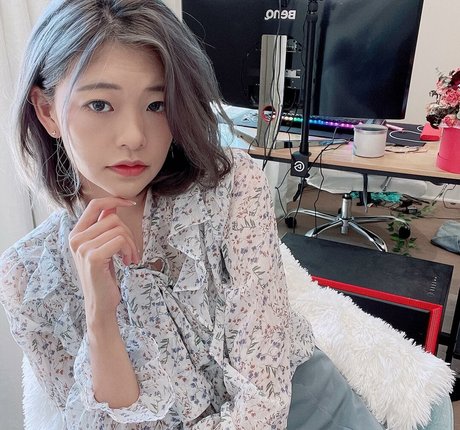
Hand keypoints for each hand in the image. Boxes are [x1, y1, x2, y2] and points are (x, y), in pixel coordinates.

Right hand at [69, 198, 139, 323]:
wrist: (100, 303)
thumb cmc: (103, 275)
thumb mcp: (102, 247)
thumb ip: (104, 227)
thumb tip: (113, 203)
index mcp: (77, 234)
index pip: (95, 205)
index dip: (114, 199)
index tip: (130, 203)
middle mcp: (76, 238)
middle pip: (113, 218)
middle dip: (129, 233)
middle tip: (131, 251)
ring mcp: (83, 247)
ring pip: (119, 229)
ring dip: (131, 244)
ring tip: (130, 258)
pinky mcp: (93, 257)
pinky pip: (120, 240)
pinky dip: (129, 250)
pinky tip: (127, 262)